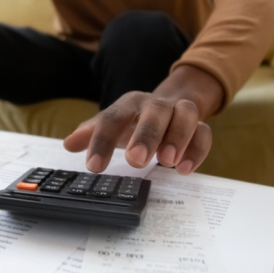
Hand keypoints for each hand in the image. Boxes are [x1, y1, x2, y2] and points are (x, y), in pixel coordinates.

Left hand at [63, 65, 223, 174]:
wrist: (172, 103)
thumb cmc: (135, 119)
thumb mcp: (113, 124)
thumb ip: (92, 133)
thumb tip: (68, 144)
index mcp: (130, 103)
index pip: (113, 117)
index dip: (101, 141)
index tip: (93, 166)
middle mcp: (156, 104)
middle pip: (154, 111)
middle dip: (146, 135)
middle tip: (135, 160)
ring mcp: (181, 112)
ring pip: (185, 115)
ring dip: (177, 137)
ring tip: (166, 162)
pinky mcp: (200, 125)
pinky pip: (204, 133)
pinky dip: (197, 150)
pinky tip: (184, 169)